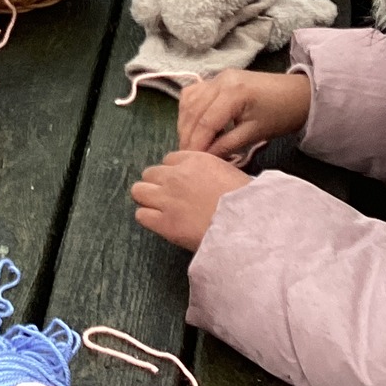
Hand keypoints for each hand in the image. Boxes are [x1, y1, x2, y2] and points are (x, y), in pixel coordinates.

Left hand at [131, 150, 252, 251]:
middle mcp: (176, 176)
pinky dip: (148, 218)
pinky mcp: (163, 223)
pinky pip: (141, 215)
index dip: (173, 172)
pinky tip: (161, 223)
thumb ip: (209, 171)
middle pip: (150, 173)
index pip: (169, 159)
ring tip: (159, 209)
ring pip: (138, 191)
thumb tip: (203, 178)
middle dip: (157, 184)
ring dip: (147, 198)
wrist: (246, 226)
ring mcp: (167, 199)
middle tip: (168, 197)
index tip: (180, 183)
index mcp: (194, 160)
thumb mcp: (230, 172)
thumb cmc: (247, 201)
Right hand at [178, 68, 310, 158]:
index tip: (190, 163)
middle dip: (187, 136)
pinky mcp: (217, 79)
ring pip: (189, 101)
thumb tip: (204, 158)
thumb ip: (227, 145)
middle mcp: (221, 80)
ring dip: (185, 123)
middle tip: (185, 158)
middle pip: (193, 111)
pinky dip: (189, 111)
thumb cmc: (280, 115)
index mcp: (233, 92)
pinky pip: (194, 93)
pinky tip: (192, 126)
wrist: (297, 94)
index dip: (196, 144)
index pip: (206, 122)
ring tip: (188, 144)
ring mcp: (218, 77)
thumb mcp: (254, 133)